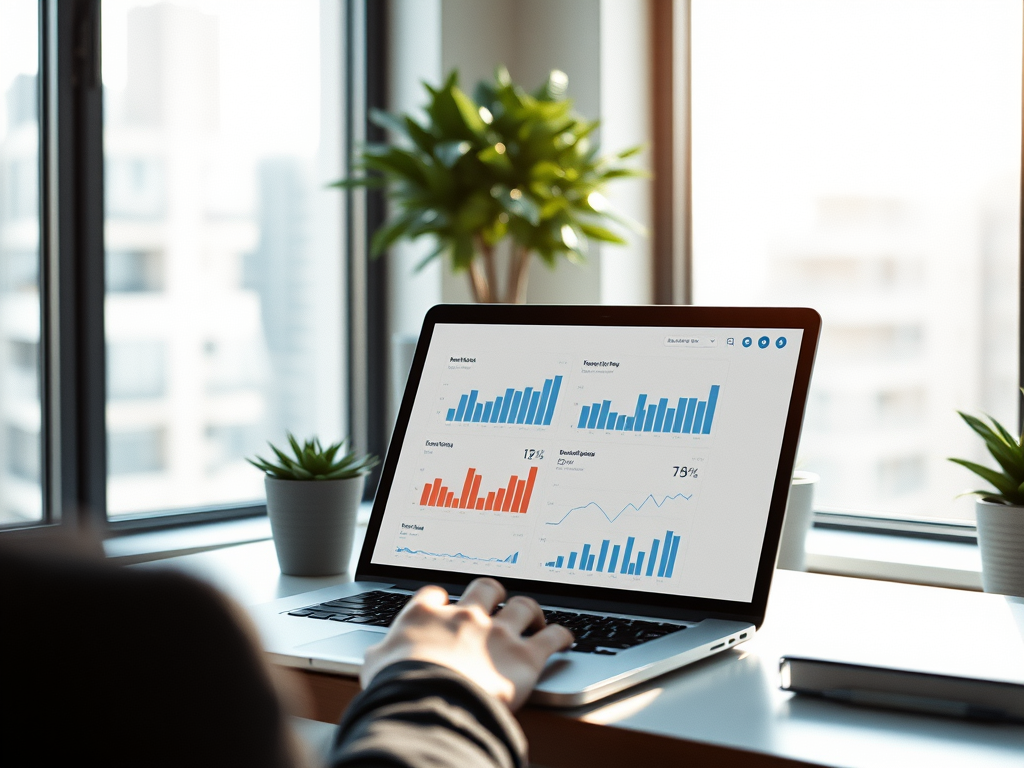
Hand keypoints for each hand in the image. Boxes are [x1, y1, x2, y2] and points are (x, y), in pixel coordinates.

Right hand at [360, 578, 573, 709]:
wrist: (428, 702)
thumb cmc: (396, 687)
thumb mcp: (373, 667)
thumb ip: (380, 655)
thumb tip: (375, 658)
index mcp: (426, 615)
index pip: (435, 594)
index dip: (441, 600)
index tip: (444, 606)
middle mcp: (465, 616)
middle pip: (485, 587)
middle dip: (492, 592)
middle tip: (494, 602)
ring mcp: (498, 633)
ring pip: (523, 605)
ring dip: (530, 610)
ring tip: (533, 617)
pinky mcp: (526, 656)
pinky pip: (553, 637)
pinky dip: (562, 636)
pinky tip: (565, 638)